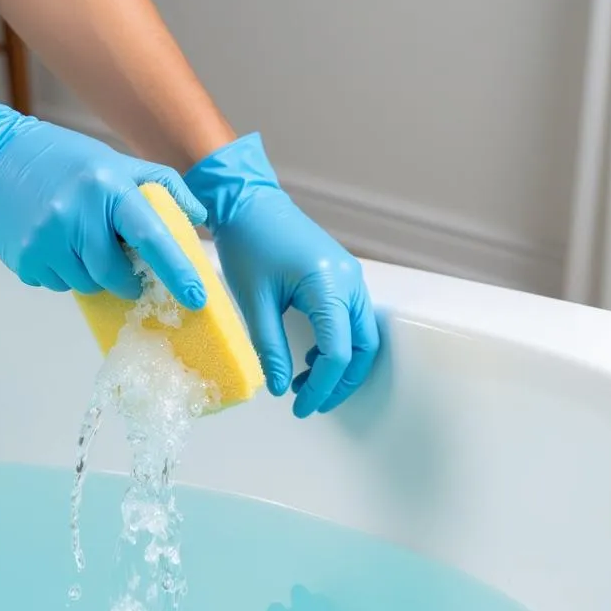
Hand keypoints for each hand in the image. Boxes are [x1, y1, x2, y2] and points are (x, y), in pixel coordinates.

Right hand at [0, 66, 207, 308]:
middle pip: (116, 276)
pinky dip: (63, 273)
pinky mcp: (24, 260)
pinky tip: (54, 245)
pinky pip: (58, 285)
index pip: (151, 237)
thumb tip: (197, 219)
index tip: (196, 298)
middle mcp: (75, 215)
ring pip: (86, 285)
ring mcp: (46, 241)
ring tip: (78, 243)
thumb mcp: (113, 161)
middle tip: (125, 269)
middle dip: (126, 280)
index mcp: (106, 187)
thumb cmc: (60, 159)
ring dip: (91, 274)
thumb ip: (160, 187)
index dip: (176, 271)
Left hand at [185, 133, 379, 415]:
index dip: (321, 387)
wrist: (249, 203)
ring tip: (303, 384)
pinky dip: (338, 346)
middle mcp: (349, 280)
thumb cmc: (248, 244)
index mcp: (327, 285)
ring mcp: (350, 277)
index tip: (300, 407)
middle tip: (310, 404)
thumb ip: (269, 347)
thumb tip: (277, 388)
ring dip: (340, 366)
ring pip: (362, 336)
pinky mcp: (343, 277)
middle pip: (362, 348)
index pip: (337, 352)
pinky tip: (309, 359)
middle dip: (340, 383)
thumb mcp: (253, 301)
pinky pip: (352, 320)